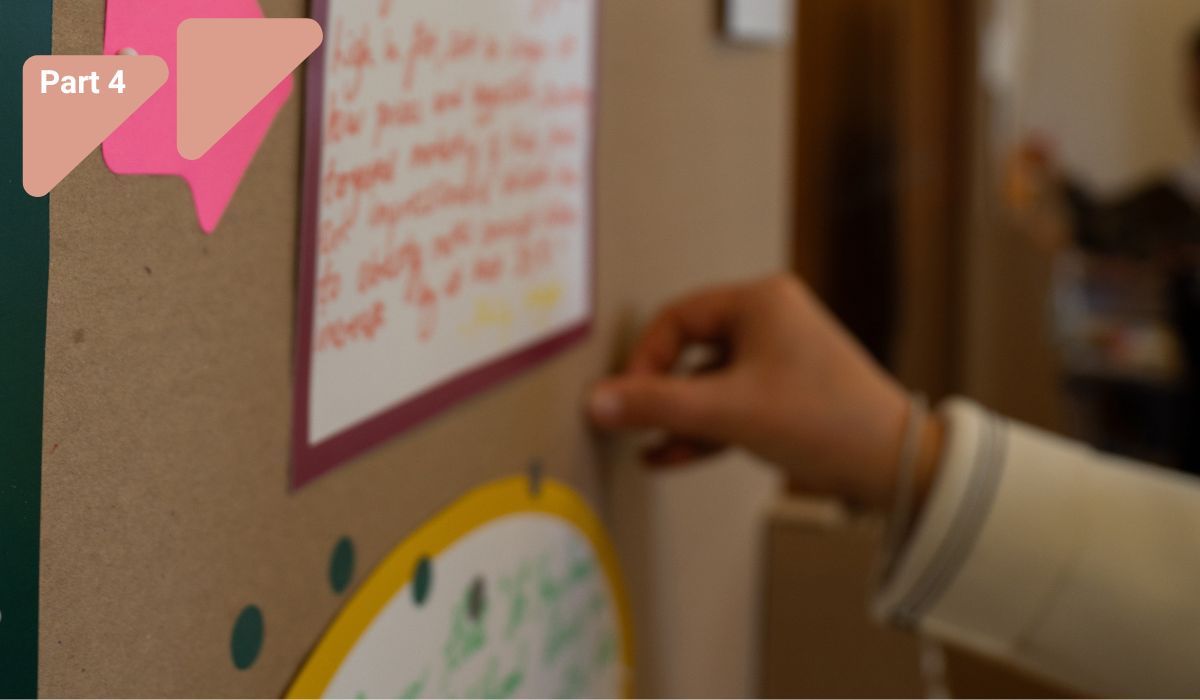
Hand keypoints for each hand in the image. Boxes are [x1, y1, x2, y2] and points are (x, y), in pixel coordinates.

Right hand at [588, 275, 940, 509]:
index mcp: (759, 302)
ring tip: (644, 446)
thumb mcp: (730, 410)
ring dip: (677, 416)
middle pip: (689, 350)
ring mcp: (777, 358)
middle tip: (630, 422)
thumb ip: (658, 405)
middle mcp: (768, 320)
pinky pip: (728, 404)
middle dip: (659, 392)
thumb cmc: (821, 420)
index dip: (645, 360)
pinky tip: (667, 456)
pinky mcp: (784, 394)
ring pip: (707, 382)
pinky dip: (701, 428)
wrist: (892, 464)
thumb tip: (595, 402)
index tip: (627, 400)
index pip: (678, 319)